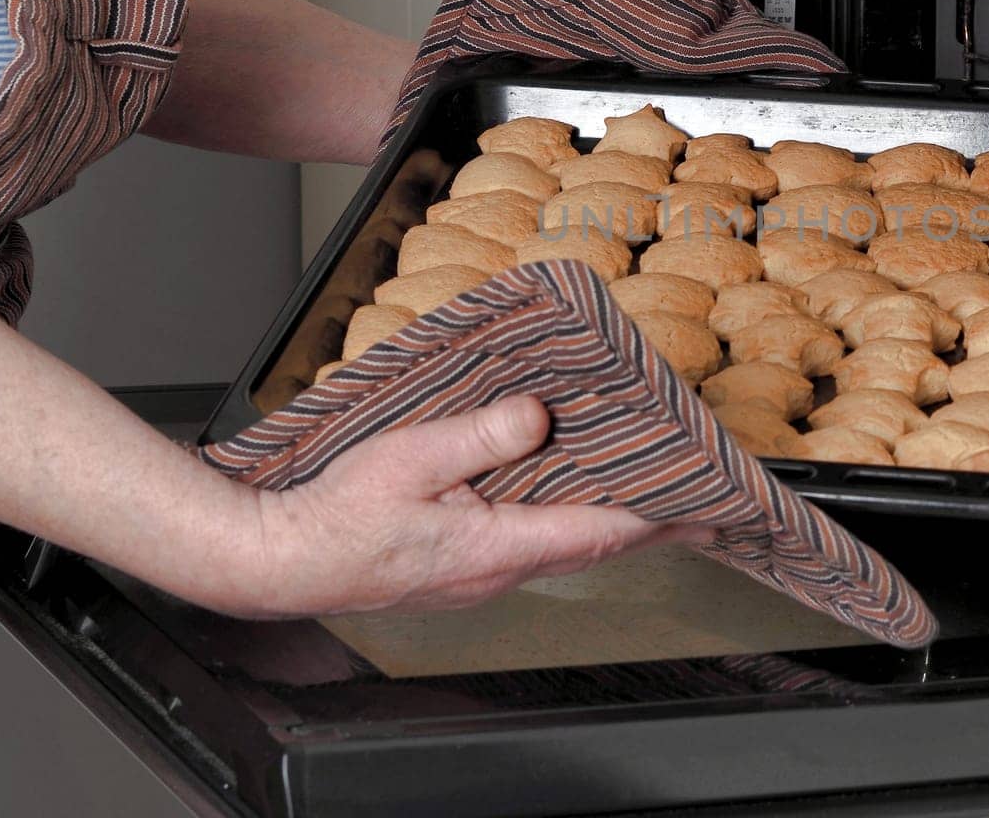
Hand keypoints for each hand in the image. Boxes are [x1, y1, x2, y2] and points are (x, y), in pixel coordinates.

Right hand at [231, 396, 711, 618]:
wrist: (281, 560)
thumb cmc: (337, 516)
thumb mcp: (409, 459)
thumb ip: (480, 436)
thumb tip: (538, 416)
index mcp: (496, 546)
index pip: (600, 531)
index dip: (660, 516)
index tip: (707, 505)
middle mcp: (499, 568)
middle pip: (596, 543)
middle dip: (656, 523)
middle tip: (706, 503)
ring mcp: (481, 573)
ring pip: (568, 544)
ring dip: (617, 522)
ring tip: (659, 495)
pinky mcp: (463, 566)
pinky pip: (536, 542)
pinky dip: (573, 521)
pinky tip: (576, 497)